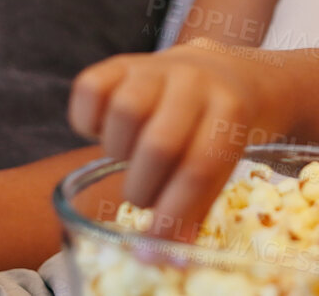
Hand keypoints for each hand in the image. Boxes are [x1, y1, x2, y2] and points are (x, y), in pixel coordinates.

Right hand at [68, 39, 288, 238]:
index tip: (156, 245)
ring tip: (130, 157)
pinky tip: (105, 130)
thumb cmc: (222, 128)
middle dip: (143, 187)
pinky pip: (89, 89)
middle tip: (144, 195)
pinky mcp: (120, 62)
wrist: (226, 71)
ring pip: (124, 110)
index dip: (175, 213)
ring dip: (118, 150)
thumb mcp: (227, 158)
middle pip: (160, 143)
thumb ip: (196, 204)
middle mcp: (194, 81)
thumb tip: (163, 257)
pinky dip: (88, 120)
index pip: (200, 168)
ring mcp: (156, 67)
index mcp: (231, 110)